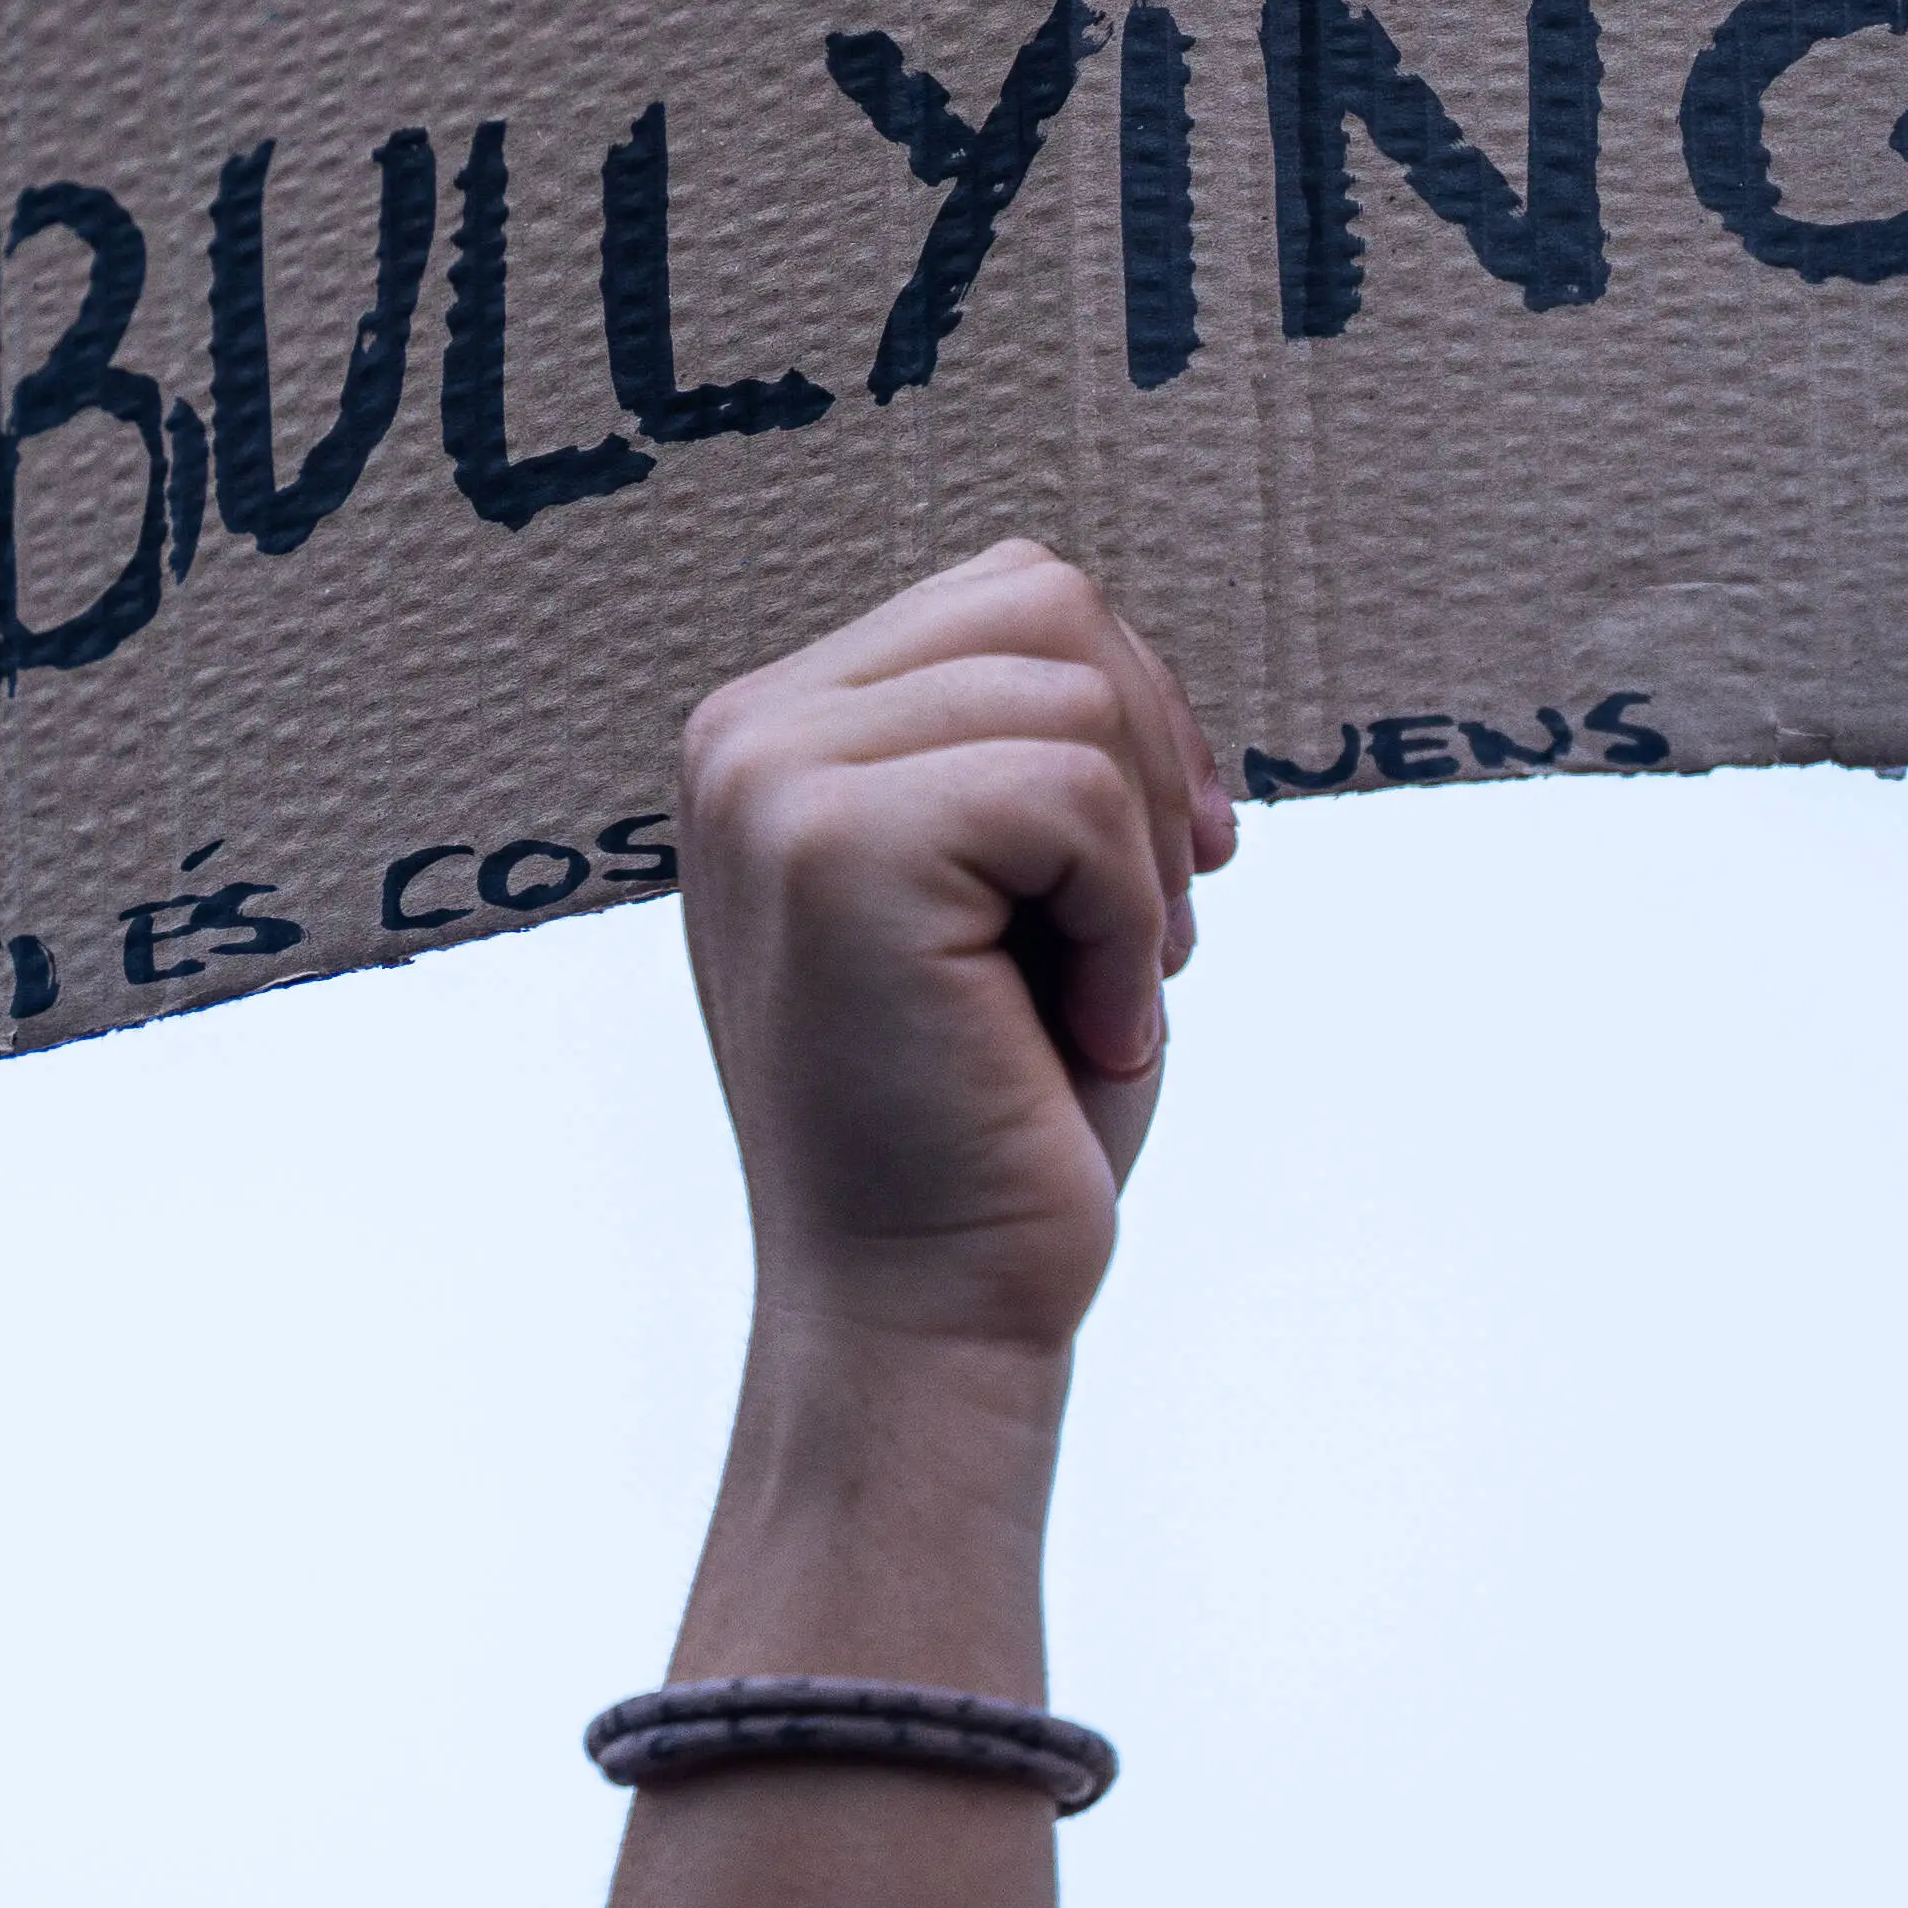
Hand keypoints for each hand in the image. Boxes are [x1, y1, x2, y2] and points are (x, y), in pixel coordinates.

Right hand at [674, 538, 1238, 1362]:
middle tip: (1145, 939)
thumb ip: (1018, 740)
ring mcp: (770, 781)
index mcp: (774, 731)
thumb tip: (1127, 644)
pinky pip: (1072, 792)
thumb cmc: (989, 1114)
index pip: (1013, 594)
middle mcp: (743, 733)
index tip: (1163, 870)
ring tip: (1096, 996)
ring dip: (1140, 862)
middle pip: (1047, 604)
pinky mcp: (832, 844)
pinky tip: (1083, 1035)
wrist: (924, 1314)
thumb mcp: (1008, 886)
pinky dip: (1127, 921)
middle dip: (1150, 767)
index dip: (1134, 715)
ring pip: (1074, 692)